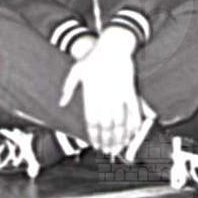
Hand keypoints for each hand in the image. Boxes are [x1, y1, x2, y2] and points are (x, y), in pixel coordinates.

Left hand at [59, 31, 145, 157]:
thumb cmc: (93, 58)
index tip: (96, 145)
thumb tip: (62, 103)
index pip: (92, 124)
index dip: (95, 137)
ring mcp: (119, 96)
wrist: (112, 46)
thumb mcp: (76, 71)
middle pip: (107, 127)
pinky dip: (135, 125)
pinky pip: (134, 112)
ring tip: (119, 147)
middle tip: (108, 150)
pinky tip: (134, 133)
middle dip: (108, 141)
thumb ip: (68, 88)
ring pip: (121, 123)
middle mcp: (105, 99)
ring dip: (121, 137)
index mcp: (91, 97)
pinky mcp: (131, 92)